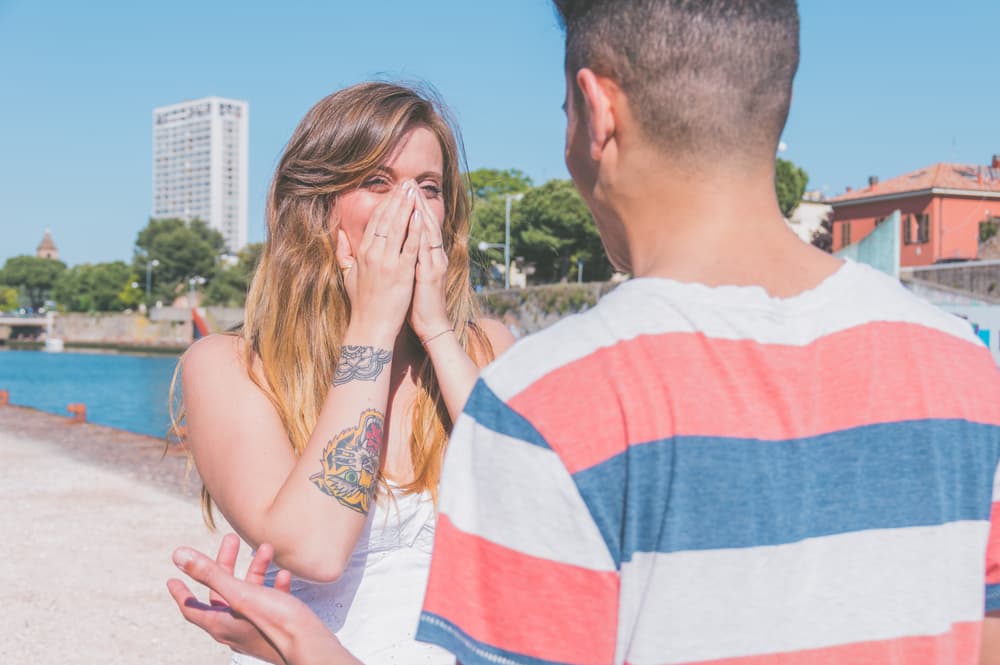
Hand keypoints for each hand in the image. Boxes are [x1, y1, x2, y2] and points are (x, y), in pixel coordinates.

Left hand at [167, 534, 358, 664]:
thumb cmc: (275, 622)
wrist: (310, 644)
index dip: (182, 592)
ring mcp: (255, 629)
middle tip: (230, 540)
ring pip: (248, 594)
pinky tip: (283, 574)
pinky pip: (270, 602)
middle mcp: (235, 628)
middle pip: (221, 594)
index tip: (173, 579)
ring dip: (255, 569)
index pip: (192, 608)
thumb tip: (178, 555)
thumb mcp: (240, 593)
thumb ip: (209, 574)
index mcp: (221, 624)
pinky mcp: (275, 626)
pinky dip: (272, 585)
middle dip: (225, 564)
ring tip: (266, 548)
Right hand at [336, 183, 421, 342]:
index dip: (385, 204)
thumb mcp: (347, 275)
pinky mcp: (401, 272)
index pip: (375, 222)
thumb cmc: (361, 302)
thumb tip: (338, 234)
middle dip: (397, 199)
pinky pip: (410, 246)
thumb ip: (343, 252)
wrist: (370, 325)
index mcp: (362, 253)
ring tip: (414, 192)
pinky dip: (415, 230)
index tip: (394, 191)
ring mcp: (388, 262)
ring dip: (407, 208)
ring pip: (398, 228)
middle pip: (386, 219)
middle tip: (407, 183)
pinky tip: (420, 215)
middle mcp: (373, 254)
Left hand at [408, 191, 450, 341]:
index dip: (411, 208)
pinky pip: (428, 249)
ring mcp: (434, 263)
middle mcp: (433, 255)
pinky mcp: (432, 273)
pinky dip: (423, 232)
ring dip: (421, 209)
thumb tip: (392, 249)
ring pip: (429, 230)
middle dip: (417, 201)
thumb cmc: (416, 303)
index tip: (401, 190)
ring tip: (413, 191)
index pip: (418, 226)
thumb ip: (404, 260)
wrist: (430, 325)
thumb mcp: (409, 277)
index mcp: (425, 256)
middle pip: (425, 222)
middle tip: (409, 181)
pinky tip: (418, 217)